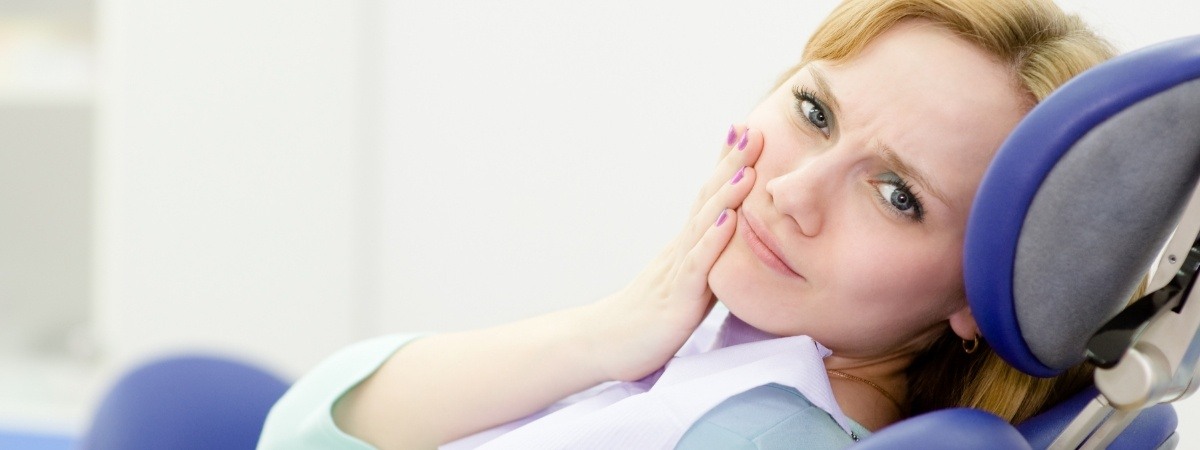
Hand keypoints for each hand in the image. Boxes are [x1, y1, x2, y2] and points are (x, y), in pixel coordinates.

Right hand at [584, 125, 762, 380]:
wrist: (604, 345)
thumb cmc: (646, 319)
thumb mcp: (683, 284)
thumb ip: (705, 262)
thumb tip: (731, 243)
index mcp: (685, 247)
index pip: (709, 198)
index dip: (727, 165)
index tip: (747, 131)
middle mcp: (680, 250)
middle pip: (708, 200)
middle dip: (732, 165)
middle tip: (753, 131)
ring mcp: (677, 272)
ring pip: (704, 226)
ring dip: (727, 194)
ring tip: (747, 165)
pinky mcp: (677, 299)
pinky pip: (697, 267)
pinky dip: (713, 242)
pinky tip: (728, 220)